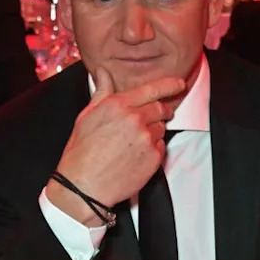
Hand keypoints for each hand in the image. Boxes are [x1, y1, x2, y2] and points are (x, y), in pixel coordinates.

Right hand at [46, 66, 184, 224]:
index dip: (169, 85)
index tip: (178, 83)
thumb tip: (103, 72)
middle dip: (162, 110)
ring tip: (134, 143)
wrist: (83, 186)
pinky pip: (161, 147)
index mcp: (118, 105)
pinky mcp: (153, 157)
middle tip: (158, 115)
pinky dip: (153, 149)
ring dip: (153, 131)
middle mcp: (134, 119)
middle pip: (161, 108)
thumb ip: (101, 92)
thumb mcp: (86, 116)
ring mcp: (146, 138)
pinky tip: (136, 156)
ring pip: (161, 128)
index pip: (151, 89)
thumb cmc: (81, 153)